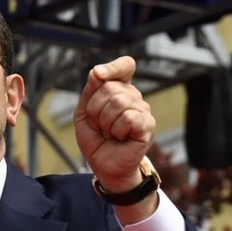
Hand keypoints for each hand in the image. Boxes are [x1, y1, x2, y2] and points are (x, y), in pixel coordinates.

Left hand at [74, 56, 155, 191]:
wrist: (103, 164)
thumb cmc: (95, 139)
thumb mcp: (84, 113)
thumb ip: (90, 91)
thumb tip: (97, 72)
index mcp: (120, 89)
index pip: (125, 65)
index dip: (114, 66)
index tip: (98, 74)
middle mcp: (134, 96)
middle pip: (110, 87)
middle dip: (95, 109)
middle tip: (99, 125)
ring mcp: (143, 110)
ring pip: (118, 101)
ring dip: (104, 122)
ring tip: (108, 133)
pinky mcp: (147, 125)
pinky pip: (128, 117)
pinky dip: (116, 130)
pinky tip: (119, 138)